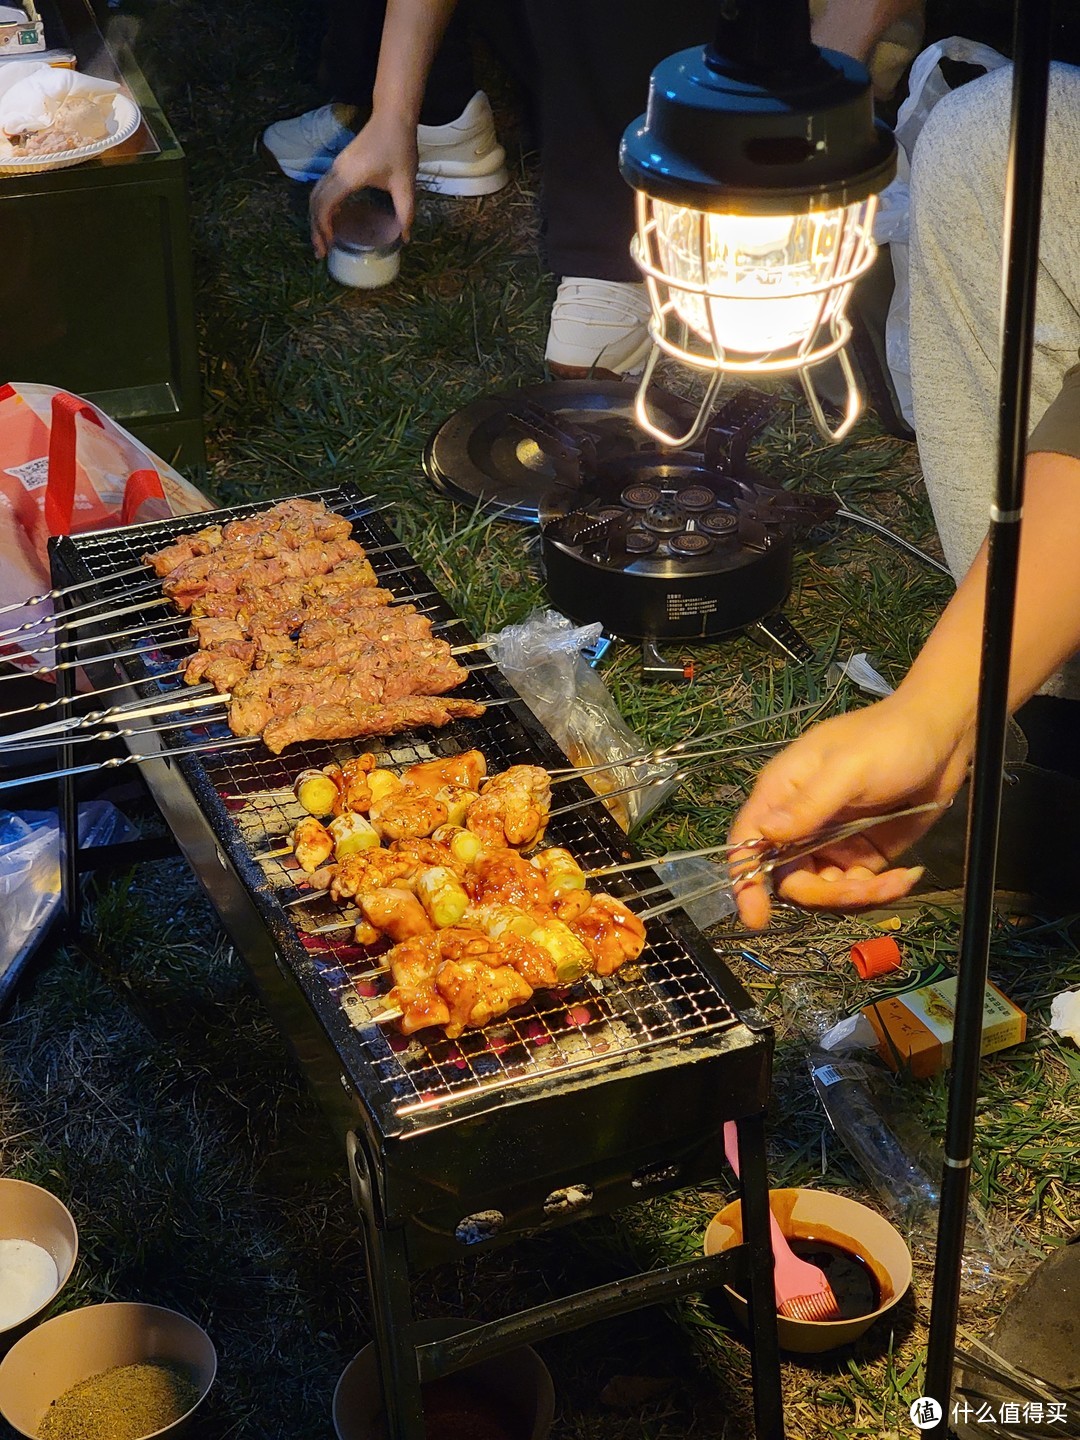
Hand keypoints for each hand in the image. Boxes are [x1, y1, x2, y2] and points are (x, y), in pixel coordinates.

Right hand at [309, 111, 418, 258]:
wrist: (392, 118)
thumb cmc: (398, 147)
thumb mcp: (405, 183)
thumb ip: (406, 212)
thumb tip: (405, 238)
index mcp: (349, 177)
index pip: (325, 205)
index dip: (323, 228)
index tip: (329, 246)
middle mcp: (336, 172)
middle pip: (315, 203)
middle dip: (315, 229)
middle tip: (322, 252)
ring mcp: (335, 167)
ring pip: (315, 196)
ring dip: (316, 219)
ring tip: (323, 241)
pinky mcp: (339, 166)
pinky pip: (322, 190)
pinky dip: (322, 208)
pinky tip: (332, 222)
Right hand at [728, 693, 971, 927]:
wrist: (942, 735)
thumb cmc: (887, 740)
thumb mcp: (848, 768)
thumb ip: (808, 805)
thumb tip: (763, 835)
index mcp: (782, 795)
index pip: (748, 842)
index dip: (746, 880)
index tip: (756, 918)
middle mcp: (801, 824)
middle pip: (789, 877)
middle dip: (824, 894)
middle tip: (863, 888)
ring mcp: (832, 842)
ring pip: (825, 890)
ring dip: (858, 896)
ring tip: (896, 880)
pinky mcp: (863, 854)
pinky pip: (859, 888)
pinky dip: (881, 892)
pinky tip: (907, 875)